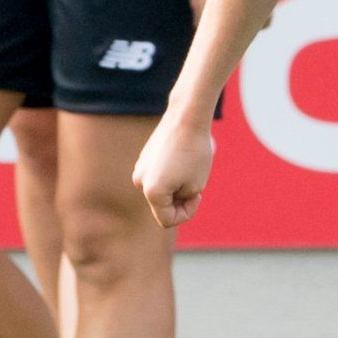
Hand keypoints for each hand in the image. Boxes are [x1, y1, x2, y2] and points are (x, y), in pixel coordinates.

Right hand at [134, 109, 219, 228]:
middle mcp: (140, 181)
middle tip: (195, 180)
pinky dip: (171, 174)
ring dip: (176, 186)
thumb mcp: (195, 186)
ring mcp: (140, 168)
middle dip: (180, 199)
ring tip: (188, 166)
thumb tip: (167, 198)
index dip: (187, 212)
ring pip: (161, 190)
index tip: (198, 195)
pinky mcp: (144, 158)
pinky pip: (159, 176)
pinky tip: (181, 157)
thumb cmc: (195, 152)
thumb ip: (180, 201)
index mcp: (152, 192)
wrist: (187, 117)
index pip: (168, 220)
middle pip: (163, 205)